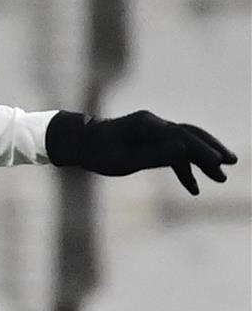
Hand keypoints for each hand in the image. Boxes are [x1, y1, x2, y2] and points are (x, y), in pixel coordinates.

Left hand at [46, 110, 236, 194]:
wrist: (80, 143)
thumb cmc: (98, 153)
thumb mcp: (124, 160)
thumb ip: (155, 155)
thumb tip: (183, 152)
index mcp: (149, 126)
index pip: (183, 138)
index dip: (203, 152)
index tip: (219, 165)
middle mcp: (154, 124)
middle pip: (190, 136)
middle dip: (211, 151)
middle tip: (230, 164)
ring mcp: (153, 131)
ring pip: (185, 142)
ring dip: (203, 158)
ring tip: (221, 174)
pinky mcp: (150, 140)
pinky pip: (173, 151)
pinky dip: (184, 167)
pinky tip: (193, 187)